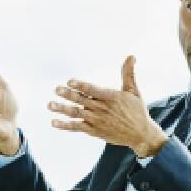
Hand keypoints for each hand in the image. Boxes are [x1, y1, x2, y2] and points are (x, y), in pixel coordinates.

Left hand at [48, 56, 167, 156]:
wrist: (140, 135)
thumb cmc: (137, 111)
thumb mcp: (133, 91)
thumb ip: (128, 73)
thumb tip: (131, 56)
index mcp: (111, 97)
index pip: (93, 90)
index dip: (81, 85)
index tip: (70, 81)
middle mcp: (102, 109)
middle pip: (82, 101)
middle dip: (68, 95)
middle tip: (56, 89)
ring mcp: (97, 121)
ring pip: (77, 114)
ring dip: (62, 109)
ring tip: (50, 105)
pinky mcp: (94, 131)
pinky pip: (77, 127)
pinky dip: (65, 125)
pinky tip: (54, 122)